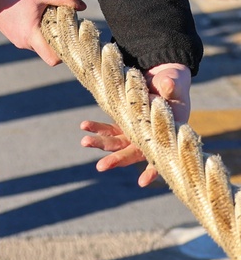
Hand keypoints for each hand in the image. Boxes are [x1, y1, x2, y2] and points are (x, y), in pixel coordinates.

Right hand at [0, 0, 85, 65]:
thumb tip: (82, 6)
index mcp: (31, 36)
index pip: (53, 59)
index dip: (65, 52)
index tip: (70, 37)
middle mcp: (22, 42)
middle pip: (47, 48)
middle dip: (56, 36)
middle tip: (60, 18)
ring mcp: (14, 38)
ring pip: (37, 41)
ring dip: (44, 30)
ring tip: (44, 11)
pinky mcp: (9, 31)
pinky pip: (27, 35)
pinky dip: (34, 27)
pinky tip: (32, 10)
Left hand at [80, 63, 191, 186]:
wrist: (163, 77)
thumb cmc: (173, 83)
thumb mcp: (175, 83)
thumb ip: (172, 85)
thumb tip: (167, 85)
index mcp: (165, 133)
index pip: (159, 155)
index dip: (151, 169)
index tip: (141, 182)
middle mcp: (149, 136)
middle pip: (132, 151)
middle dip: (117, 159)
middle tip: (100, 166)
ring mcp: (135, 130)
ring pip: (117, 141)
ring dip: (101, 143)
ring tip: (84, 142)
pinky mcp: (124, 120)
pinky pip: (110, 127)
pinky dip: (98, 127)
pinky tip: (83, 126)